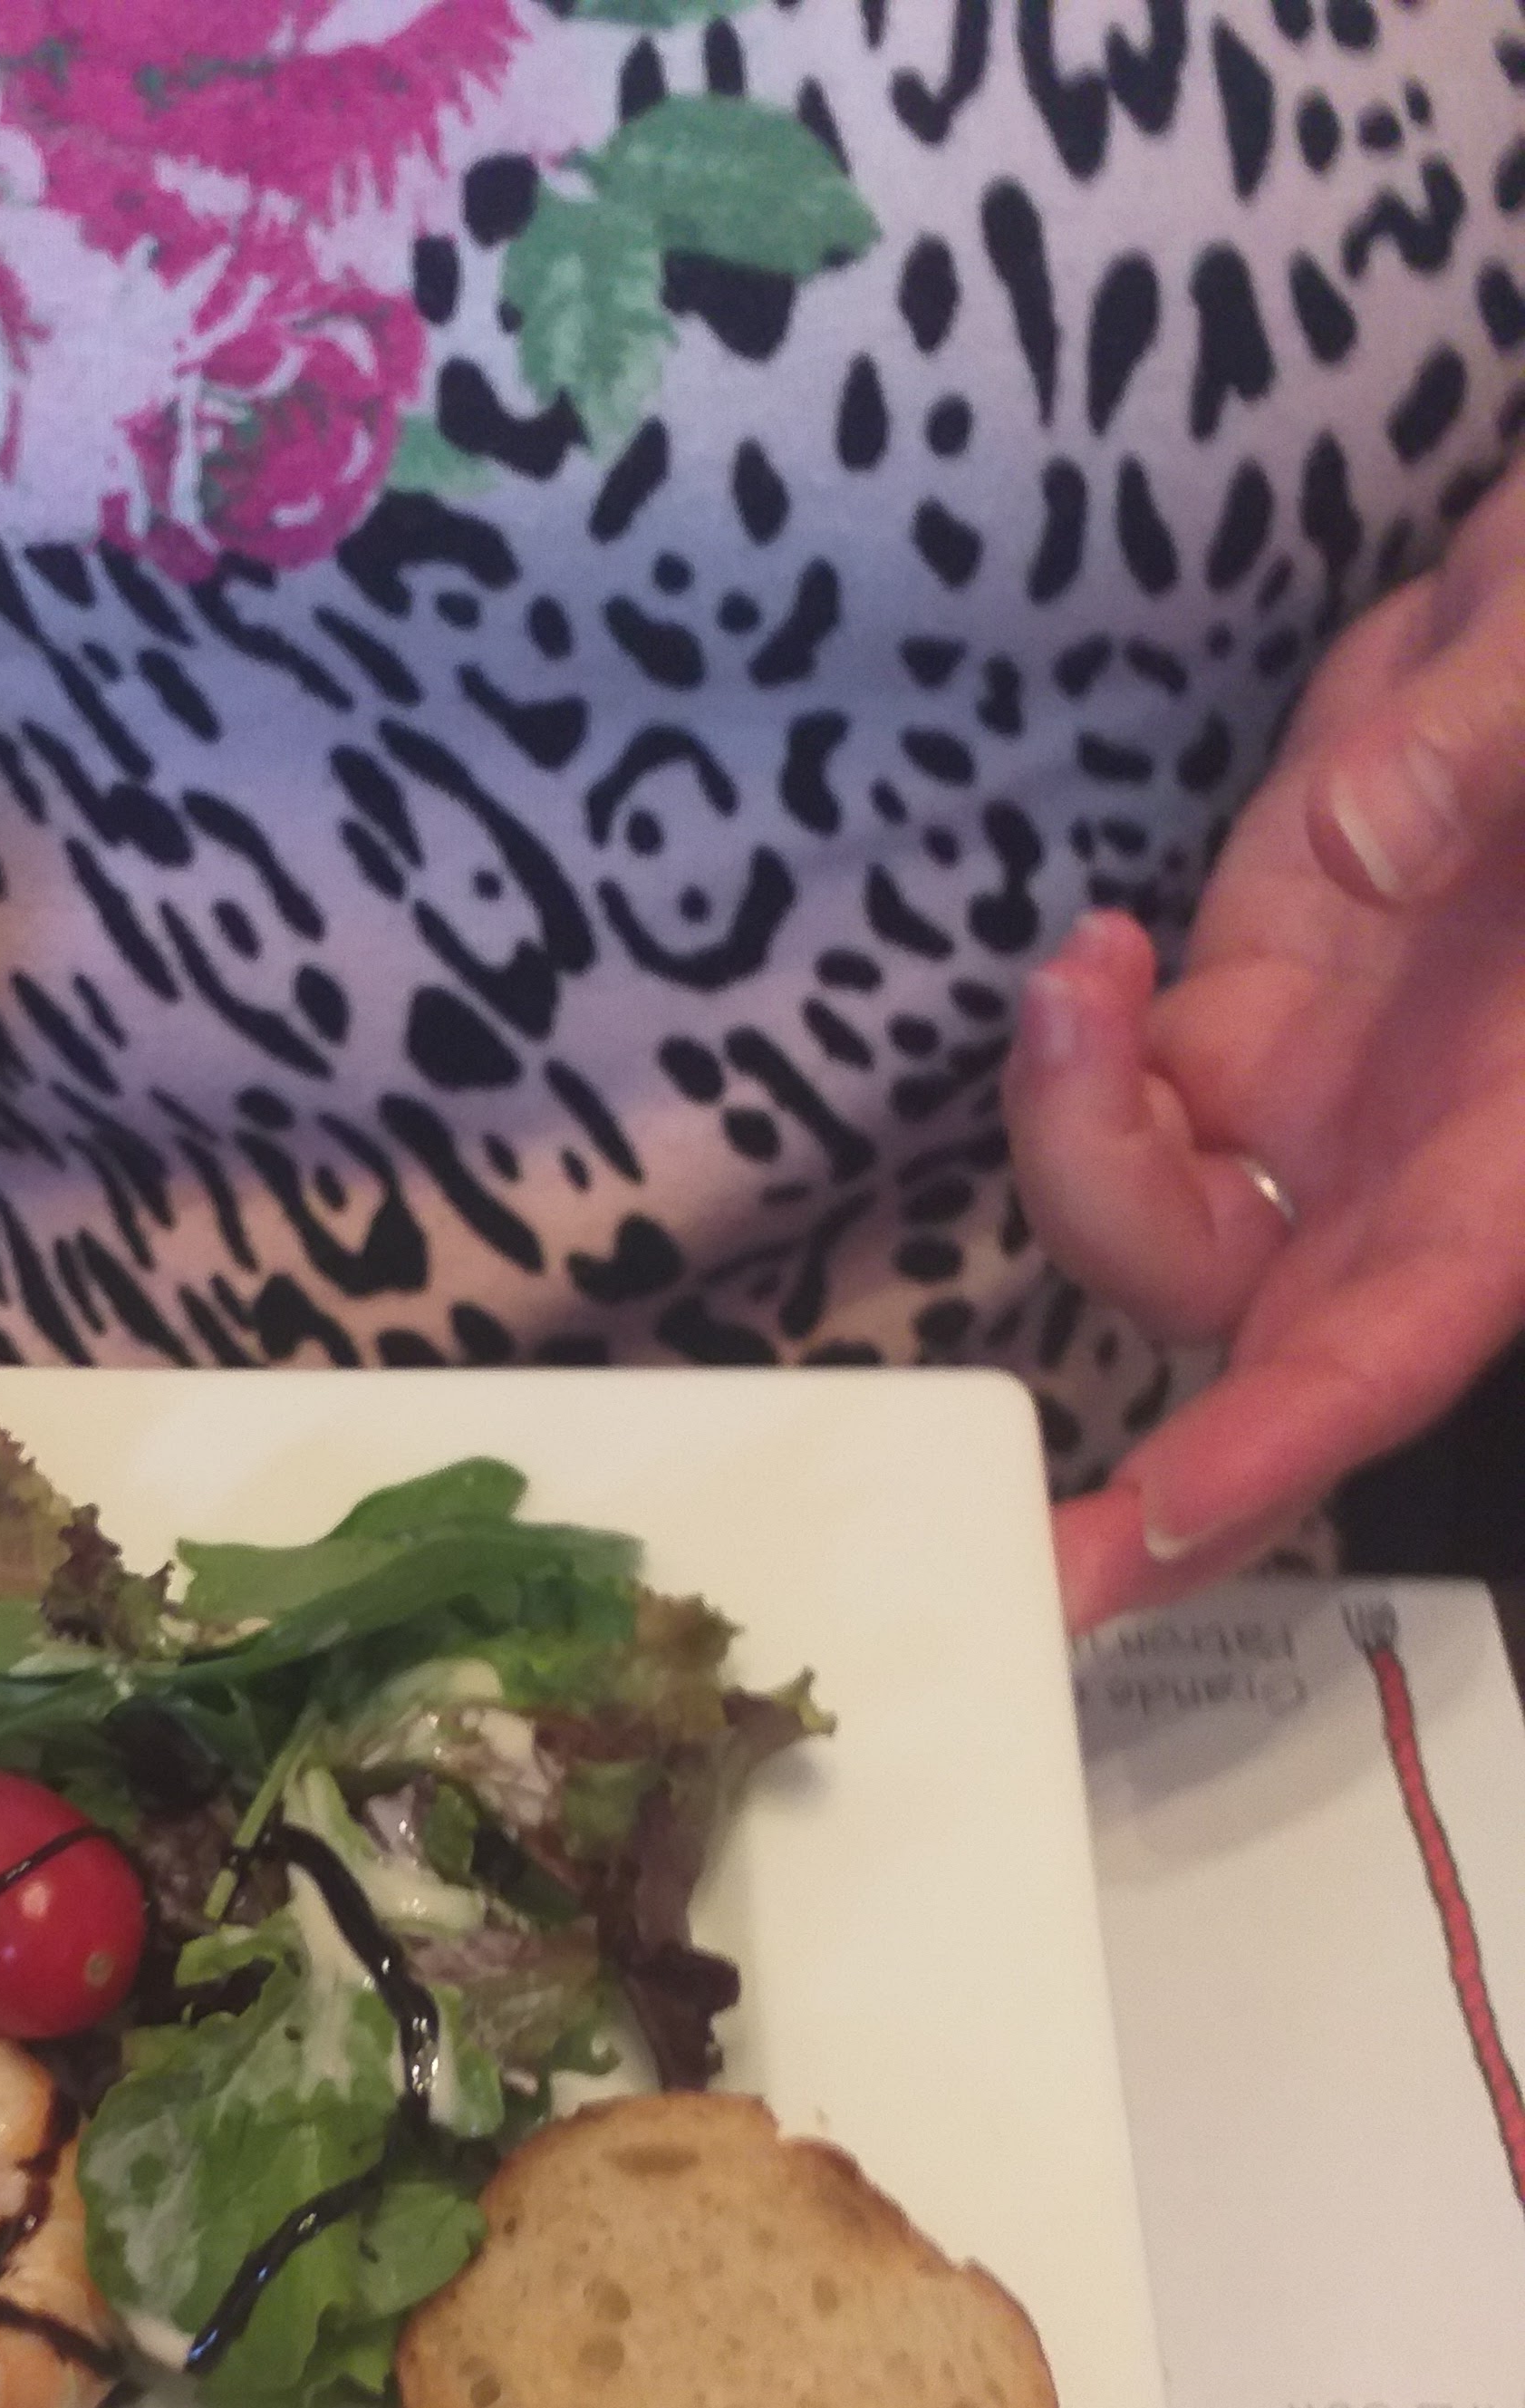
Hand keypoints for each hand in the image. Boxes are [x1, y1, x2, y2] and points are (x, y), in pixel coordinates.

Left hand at [1009, 460, 1524, 1635]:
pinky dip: (1063, 1068)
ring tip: (1079, 976)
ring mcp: (1323, 1115)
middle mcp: (1427, 1173)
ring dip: (1073, 1158)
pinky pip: (1113, 1121)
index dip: (1295, 1430)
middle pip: (1276, 1372)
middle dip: (1157, 1495)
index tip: (1176, 1507)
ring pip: (1159, 1247)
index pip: (1409, 1332)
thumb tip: (1365, 841)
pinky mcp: (1238, 1034)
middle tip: (1031, 1562)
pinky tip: (1090, 958)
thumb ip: (1494, 742)